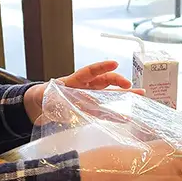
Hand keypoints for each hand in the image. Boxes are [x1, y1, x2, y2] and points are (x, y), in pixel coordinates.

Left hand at [24, 61, 144, 122]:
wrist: (41, 106)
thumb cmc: (44, 95)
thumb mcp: (43, 93)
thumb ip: (51, 93)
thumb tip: (56, 94)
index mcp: (75, 80)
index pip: (90, 71)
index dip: (102, 67)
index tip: (114, 63)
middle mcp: (86, 87)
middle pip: (105, 82)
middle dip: (118, 82)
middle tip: (130, 85)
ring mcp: (90, 99)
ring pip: (109, 96)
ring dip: (124, 96)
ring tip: (140, 96)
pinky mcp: (90, 111)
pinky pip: (105, 112)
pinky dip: (115, 115)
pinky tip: (126, 117)